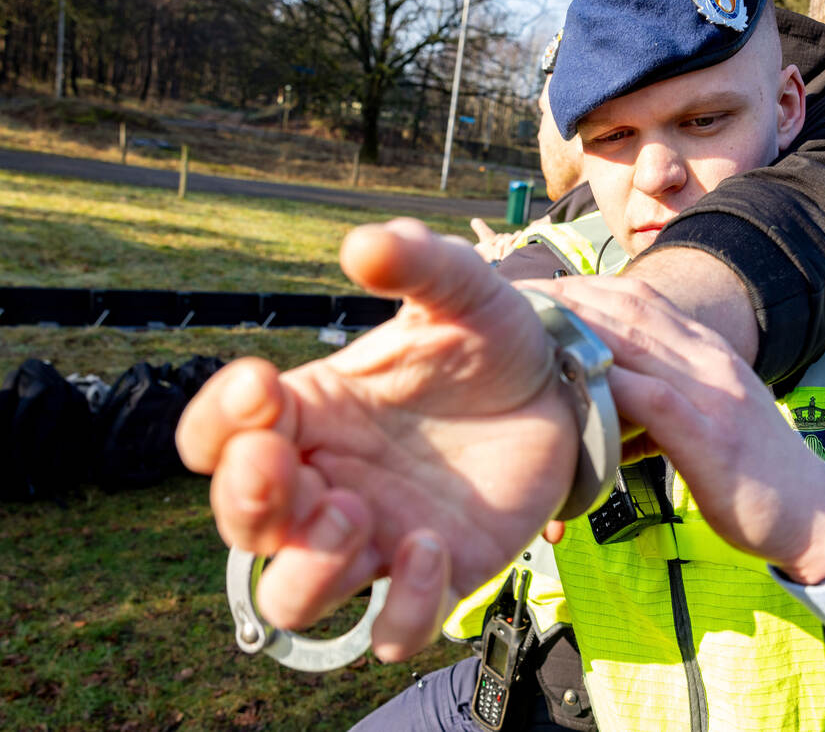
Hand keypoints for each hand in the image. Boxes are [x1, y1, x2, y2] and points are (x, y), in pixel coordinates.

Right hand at [177, 218, 578, 659]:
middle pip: (243, 524)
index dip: (218, 421)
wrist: (561, 386)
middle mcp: (327, 480)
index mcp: (309, 412)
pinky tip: (433, 546)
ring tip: (359, 513)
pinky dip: (404, 607)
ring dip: (309, 566)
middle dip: (247, 501)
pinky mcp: (438, 573)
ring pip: (296, 594)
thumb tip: (364, 244)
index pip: (216, 436)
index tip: (260, 383)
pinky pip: (394, 628)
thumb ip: (418, 263)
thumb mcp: (461, 291)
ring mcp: (378, 535)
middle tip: (281, 465)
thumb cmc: (490, 338)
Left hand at [533, 275, 824, 583]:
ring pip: (635, 338)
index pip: (638, 297)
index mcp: (707, 352)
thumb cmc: (753, 476)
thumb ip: (662, 400)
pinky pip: (653, 399)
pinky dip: (609, 384)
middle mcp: (709, 359)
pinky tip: (571, 381)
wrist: (818, 519)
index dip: (583, 286)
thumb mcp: (707, 420)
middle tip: (513, 299)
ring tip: (525, 327)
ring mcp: (713, 393)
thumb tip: (605, 398)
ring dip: (576, 326)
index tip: (537, 290)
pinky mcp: (712, 436)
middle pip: (627, 307)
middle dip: (566, 296)